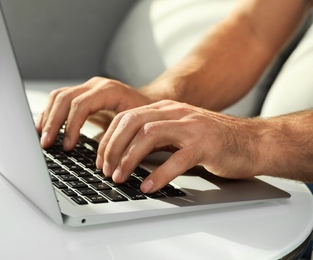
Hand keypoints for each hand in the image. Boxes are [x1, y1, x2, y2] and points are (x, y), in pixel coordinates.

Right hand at [35, 77, 153, 148]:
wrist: (151, 102)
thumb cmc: (146, 115)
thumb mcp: (137, 126)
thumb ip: (119, 138)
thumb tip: (102, 161)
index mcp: (109, 90)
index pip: (81, 104)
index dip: (71, 126)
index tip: (67, 146)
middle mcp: (96, 85)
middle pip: (65, 98)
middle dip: (53, 123)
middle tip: (47, 144)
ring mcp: (88, 88)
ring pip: (59, 96)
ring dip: (48, 117)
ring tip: (42, 137)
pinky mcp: (82, 94)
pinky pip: (60, 99)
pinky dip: (50, 113)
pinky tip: (44, 126)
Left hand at [96, 100, 258, 192]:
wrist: (254, 141)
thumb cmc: (214, 141)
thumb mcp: (179, 132)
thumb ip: (156, 137)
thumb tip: (126, 153)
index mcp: (166, 109)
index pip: (126, 117)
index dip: (108, 139)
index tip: (101, 159)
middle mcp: (176, 113)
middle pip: (133, 122)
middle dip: (112, 147)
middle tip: (106, 170)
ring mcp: (191, 127)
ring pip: (149, 135)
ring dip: (129, 158)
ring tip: (120, 178)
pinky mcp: (206, 145)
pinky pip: (177, 159)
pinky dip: (159, 174)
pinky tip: (148, 187)